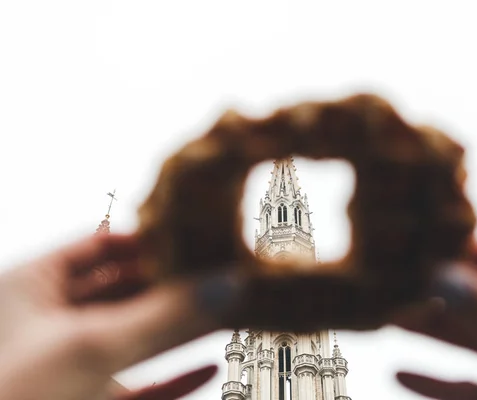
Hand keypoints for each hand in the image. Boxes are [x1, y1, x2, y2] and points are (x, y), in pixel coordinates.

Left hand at [0, 234, 223, 399]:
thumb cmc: (13, 396)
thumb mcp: (93, 344)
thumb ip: (162, 314)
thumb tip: (221, 285)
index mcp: (32, 289)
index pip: (99, 246)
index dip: (147, 241)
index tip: (192, 239)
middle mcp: (52, 324)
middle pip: (127, 292)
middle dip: (173, 287)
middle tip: (216, 277)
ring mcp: (72, 366)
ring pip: (137, 339)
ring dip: (180, 330)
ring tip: (224, 313)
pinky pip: (141, 385)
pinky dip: (174, 376)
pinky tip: (205, 368)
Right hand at [395, 247, 476, 399]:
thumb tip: (444, 277)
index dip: (460, 257)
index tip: (413, 253)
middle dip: (438, 296)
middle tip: (389, 286)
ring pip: (476, 345)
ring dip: (432, 335)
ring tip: (387, 320)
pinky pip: (476, 392)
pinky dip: (439, 386)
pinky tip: (402, 373)